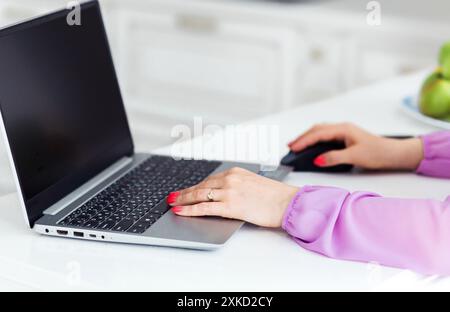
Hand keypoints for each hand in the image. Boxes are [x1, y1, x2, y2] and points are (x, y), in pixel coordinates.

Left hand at [166, 167, 298, 227]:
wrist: (287, 203)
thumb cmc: (275, 196)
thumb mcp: (254, 184)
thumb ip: (237, 186)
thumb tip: (224, 195)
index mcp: (236, 172)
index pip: (210, 180)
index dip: (195, 186)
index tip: (187, 190)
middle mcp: (230, 179)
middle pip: (201, 186)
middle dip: (185, 192)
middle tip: (173, 196)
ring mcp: (229, 191)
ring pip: (199, 195)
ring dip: (183, 199)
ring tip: (173, 203)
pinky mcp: (230, 205)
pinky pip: (204, 207)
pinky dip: (189, 209)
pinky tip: (180, 211)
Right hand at [288, 123, 423, 170]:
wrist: (393, 153)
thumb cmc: (377, 152)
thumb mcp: (355, 156)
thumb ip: (334, 157)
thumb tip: (316, 160)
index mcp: (343, 129)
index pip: (318, 134)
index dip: (304, 141)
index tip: (293, 148)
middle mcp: (342, 128)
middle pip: (316, 130)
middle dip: (302, 137)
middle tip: (290, 146)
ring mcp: (343, 132)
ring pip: (320, 131)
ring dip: (307, 137)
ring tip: (296, 145)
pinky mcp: (345, 137)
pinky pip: (325, 136)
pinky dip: (315, 139)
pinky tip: (311, 145)